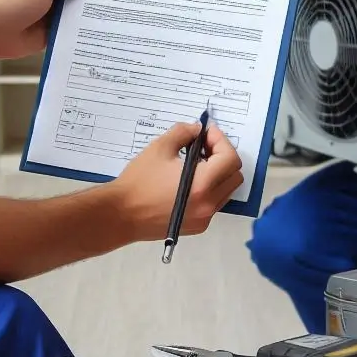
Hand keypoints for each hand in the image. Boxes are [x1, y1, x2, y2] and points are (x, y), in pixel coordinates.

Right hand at [111, 122, 243, 240]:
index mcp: (202, 184)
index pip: (230, 158)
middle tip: (203, 145)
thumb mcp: (160, 147)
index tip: (206, 132)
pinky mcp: (198, 226)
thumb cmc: (139, 180)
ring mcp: (205, 217)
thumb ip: (183, 133)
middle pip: (235, 174)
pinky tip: (190, 180)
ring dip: (219, 172)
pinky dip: (210, 188)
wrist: (121, 214)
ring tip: (197, 161)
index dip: (220, 140)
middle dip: (223, 155)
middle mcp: (209, 204)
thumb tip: (198, 130)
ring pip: (227, 190)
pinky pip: (215, 202)